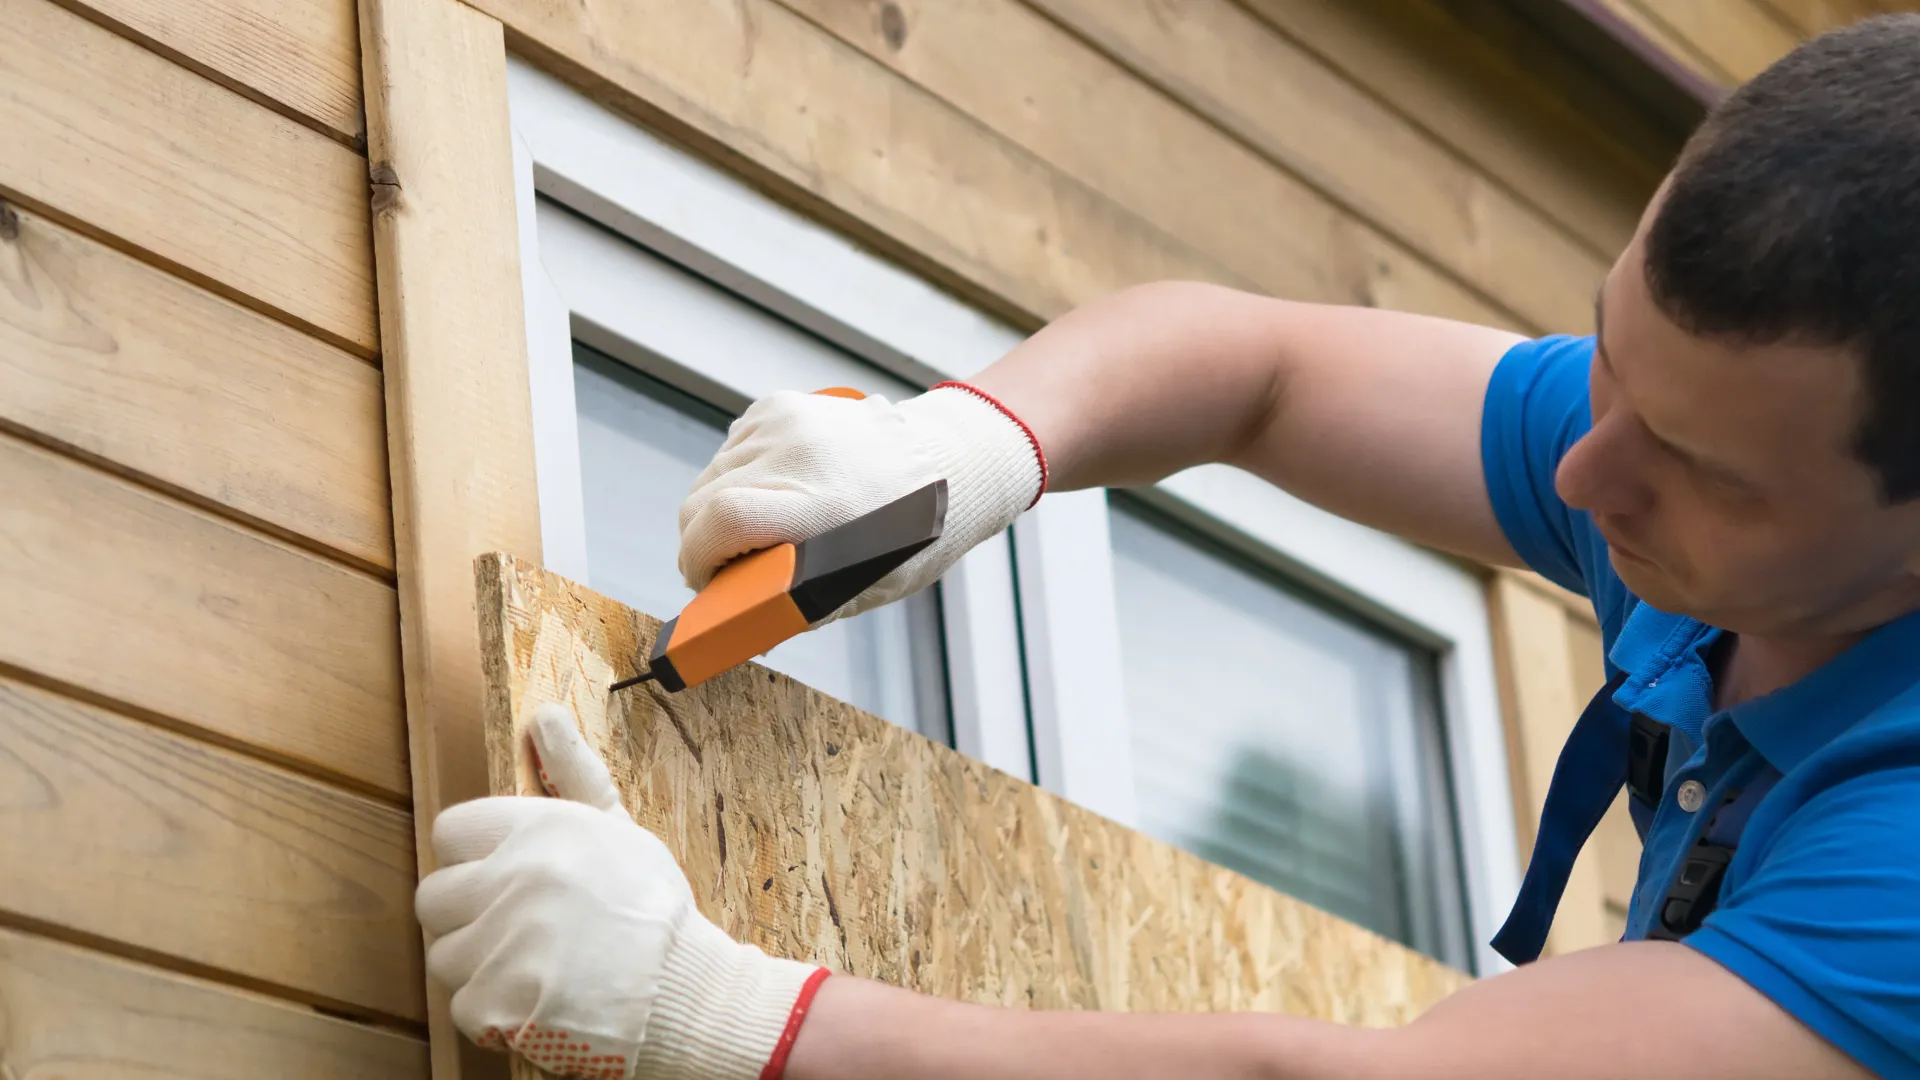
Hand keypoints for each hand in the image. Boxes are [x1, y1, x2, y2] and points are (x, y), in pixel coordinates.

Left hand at [415, 704, 826, 1079]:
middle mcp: (512, 879)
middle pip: (435, 896)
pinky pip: (463, 1005)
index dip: (474, 857)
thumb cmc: (651, 907)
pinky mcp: (493, 1003)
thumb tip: (545, 714)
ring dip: (480, 965)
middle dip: (468, 914)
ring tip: (535, 966)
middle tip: (519, 927)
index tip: (504, 877)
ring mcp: (499, 944)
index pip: (450, 831)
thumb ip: (572, 772)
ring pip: (445, 954)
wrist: (684, 989)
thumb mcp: (617, 828)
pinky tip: (537, 1000)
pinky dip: (494, 1012)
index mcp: (538, 829)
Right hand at [678, 384, 1044, 621]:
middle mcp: (800, 455)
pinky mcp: (779, 405)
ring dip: (717, 509)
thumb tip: (732, 624)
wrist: (947, 460)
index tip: (704, 581)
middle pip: (701, 501)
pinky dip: (737, 476)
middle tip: (722, 568)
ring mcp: (786, 423)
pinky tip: (773, 489)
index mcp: (824, 505)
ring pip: (710, 477)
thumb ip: (795, 604)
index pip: (724, 520)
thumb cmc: (908, 535)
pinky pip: (731, 451)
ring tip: (760, 527)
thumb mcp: (862, 585)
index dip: (698, 559)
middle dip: (699, 543)